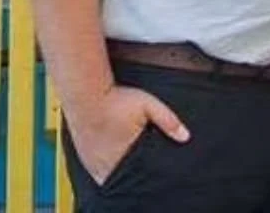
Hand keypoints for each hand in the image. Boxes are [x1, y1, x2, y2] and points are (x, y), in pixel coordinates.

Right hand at [67, 83, 189, 186]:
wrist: (85, 92)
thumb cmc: (116, 99)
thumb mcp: (147, 105)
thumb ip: (167, 120)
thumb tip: (185, 136)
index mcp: (124, 156)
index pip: (139, 175)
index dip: (146, 172)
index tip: (151, 163)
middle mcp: (107, 164)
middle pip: (125, 178)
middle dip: (133, 171)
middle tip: (139, 156)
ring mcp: (93, 163)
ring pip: (110, 176)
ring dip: (118, 170)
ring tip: (126, 155)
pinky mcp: (84, 158)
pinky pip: (97, 172)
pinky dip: (105, 168)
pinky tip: (111, 158)